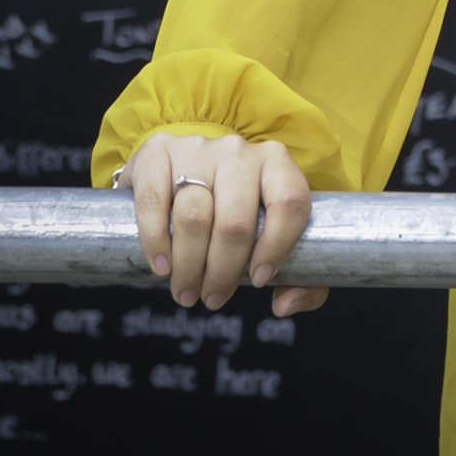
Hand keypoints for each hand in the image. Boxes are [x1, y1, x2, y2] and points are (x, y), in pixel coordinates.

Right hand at [123, 130, 325, 318]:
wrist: (179, 171)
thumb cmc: (235, 212)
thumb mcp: (272, 236)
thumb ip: (300, 279)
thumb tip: (283, 306)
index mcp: (277, 164)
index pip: (290, 203)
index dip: (277, 247)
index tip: (259, 279)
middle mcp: (239, 152)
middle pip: (236, 221)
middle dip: (223, 271)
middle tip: (213, 298)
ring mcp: (196, 148)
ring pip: (194, 216)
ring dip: (189, 266)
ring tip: (186, 292)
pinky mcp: (157, 153)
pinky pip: (154, 202)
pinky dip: (156, 242)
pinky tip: (162, 266)